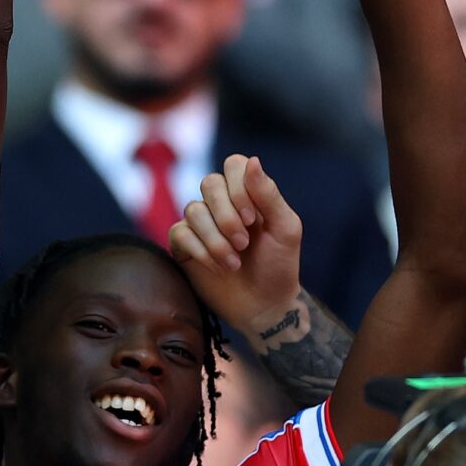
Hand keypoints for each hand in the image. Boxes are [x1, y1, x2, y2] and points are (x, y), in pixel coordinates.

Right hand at [166, 153, 302, 336]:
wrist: (263, 305)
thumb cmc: (278, 266)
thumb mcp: (285, 229)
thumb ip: (269, 195)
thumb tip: (251, 160)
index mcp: (247, 194)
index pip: (233, 165)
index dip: (239, 188)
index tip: (254, 218)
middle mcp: (220, 203)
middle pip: (209, 183)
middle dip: (227, 216)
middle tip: (245, 243)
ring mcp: (199, 223)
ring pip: (193, 210)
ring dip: (217, 240)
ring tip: (234, 263)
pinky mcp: (183, 243)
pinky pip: (180, 233)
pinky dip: (201, 252)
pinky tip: (218, 267)